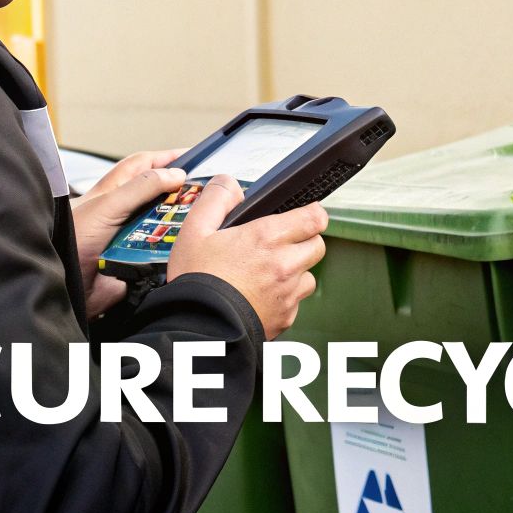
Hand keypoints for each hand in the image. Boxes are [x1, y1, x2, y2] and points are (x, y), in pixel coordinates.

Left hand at [71, 149, 185, 316]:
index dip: (167, 157)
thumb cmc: (71, 240)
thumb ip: (141, 187)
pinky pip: (164, 258)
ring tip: (199, 225)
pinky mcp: (138, 265)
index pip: (145, 166)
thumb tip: (176, 173)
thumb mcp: (107, 205)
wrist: (63, 287)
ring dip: (180, 228)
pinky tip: (186, 254)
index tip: (194, 155)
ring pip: (165, 228)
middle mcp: (125, 214)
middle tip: (205, 197)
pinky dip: (175, 256)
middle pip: (161, 198)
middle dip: (182, 196)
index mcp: (114, 192)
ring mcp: (132, 239)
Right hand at [166, 175, 326, 338]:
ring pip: (309, 276)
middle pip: (317, 245)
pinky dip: (286, 298)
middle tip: (281, 245)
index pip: (314, 218)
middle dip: (305, 241)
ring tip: (269, 274)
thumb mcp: (195, 231)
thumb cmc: (196, 281)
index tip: (305, 215)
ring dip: (297, 272)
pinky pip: (296, 302)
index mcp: (267, 238)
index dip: (312, 214)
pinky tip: (261, 296)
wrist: (197, 327)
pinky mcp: (285, 318)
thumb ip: (216, 200)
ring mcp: (288, 294)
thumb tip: (229, 184)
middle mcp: (284, 265)